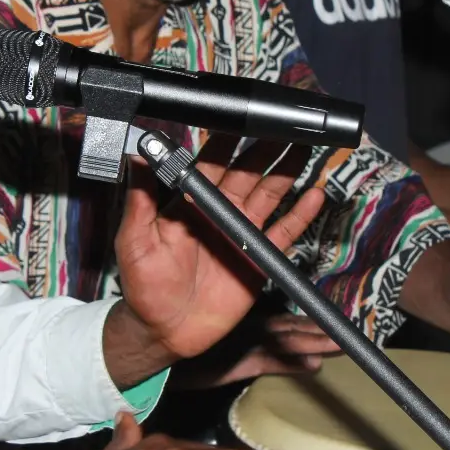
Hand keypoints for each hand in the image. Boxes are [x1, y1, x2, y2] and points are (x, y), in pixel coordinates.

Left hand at [109, 138, 325, 379]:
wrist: (163, 331)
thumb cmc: (143, 287)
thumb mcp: (134, 240)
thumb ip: (140, 200)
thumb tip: (137, 157)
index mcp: (189, 203)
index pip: (212, 164)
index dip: (229, 141)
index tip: (243, 118)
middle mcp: (219, 213)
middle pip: (248, 172)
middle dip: (267, 148)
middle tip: (287, 125)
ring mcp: (241, 234)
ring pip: (270, 194)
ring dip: (287, 171)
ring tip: (306, 147)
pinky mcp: (258, 259)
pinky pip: (283, 232)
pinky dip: (300, 214)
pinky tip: (315, 195)